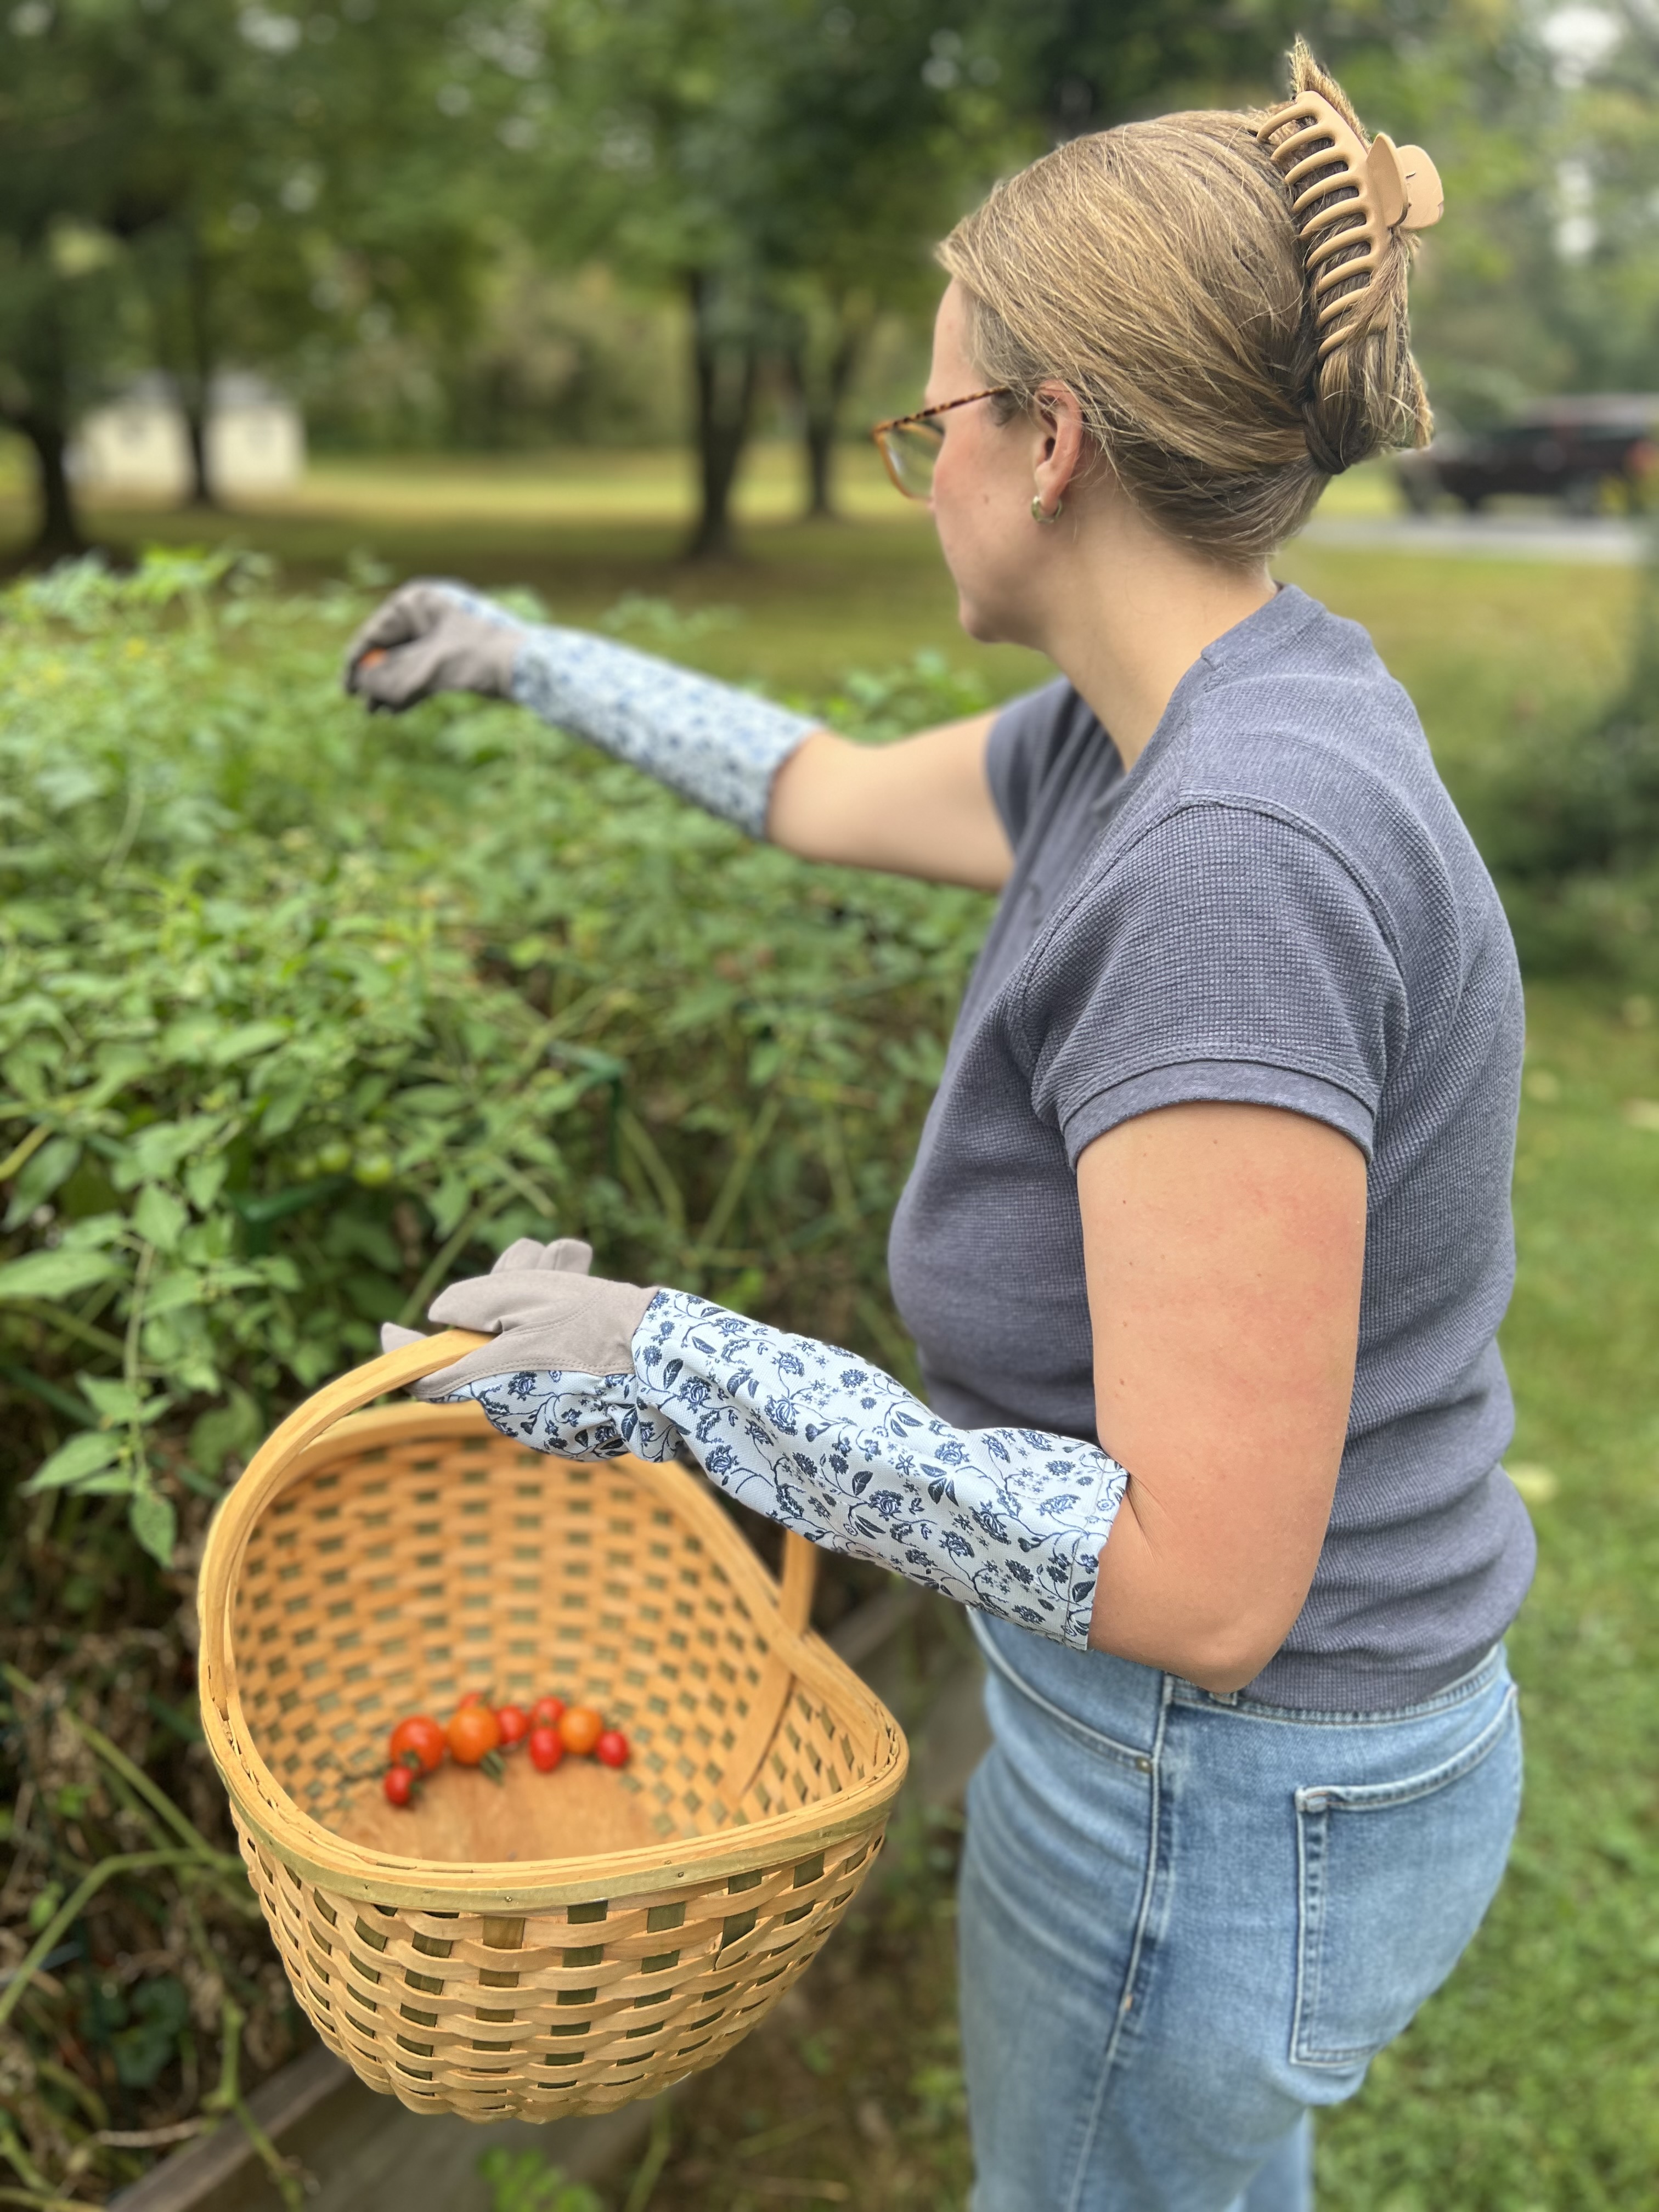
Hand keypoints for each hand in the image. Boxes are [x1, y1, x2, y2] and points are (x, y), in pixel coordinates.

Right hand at [343, 579, 525, 711]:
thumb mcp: (427, 670)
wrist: (530, 668)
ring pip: (407, 662)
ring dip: (391, 688)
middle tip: (363, 706)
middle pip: (390, 647)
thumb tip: (362, 684)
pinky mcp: (458, 654)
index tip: (346, 690)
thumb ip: (390, 678)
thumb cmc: (479, 658)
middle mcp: (429, 612)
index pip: (376, 631)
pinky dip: (410, 689)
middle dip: (375, 679)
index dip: (358, 662)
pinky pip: (424, 671)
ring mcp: (444, 632)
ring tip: (377, 712)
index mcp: (419, 601)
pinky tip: (396, 710)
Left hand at [381, 1236, 656, 1396]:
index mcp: (491, 1382)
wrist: (667, 1361)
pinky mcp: (574, 1412)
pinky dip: (562, 1327)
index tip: (389, 1329)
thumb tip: (439, 1314)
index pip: (428, 1379)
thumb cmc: (596, 1324)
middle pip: (484, 1344)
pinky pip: (550, 1363)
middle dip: (506, 1290)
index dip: (402, 1354)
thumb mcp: (528, 1294)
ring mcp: (544, 1413)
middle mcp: (512, 1407)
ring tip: (575, 1259)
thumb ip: (473, 1301)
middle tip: (540, 1255)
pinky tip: (587, 1283)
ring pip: (521, 1345)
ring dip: (541, 1294)